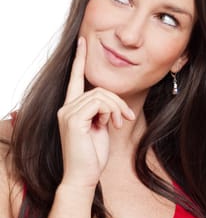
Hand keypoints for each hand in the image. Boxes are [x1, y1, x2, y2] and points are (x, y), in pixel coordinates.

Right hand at [57, 37, 134, 188]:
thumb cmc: (93, 153)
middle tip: (126, 117)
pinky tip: (112, 126)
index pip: (75, 78)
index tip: (82, 42)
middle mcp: (66, 107)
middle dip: (117, 102)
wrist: (84, 176)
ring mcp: (68, 112)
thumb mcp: (100, 126)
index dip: (79, 59)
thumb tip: (110, 102)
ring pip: (101, 95)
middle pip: (99, 88)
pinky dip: (111, 112)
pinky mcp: (73, 119)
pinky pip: (99, 103)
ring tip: (119, 124)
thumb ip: (101, 110)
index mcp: (72, 107)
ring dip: (116, 108)